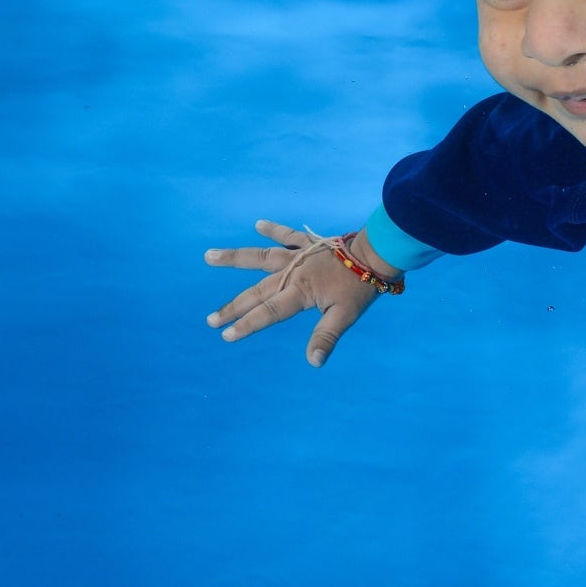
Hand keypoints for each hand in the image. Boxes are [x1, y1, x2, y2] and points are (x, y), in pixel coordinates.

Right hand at [203, 220, 389, 365]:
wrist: (377, 254)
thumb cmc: (361, 287)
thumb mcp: (345, 316)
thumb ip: (326, 337)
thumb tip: (314, 362)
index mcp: (300, 292)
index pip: (268, 312)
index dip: (247, 325)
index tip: (226, 335)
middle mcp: (293, 272)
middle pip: (257, 291)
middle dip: (233, 307)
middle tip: (211, 319)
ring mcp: (299, 255)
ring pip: (261, 257)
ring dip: (235, 258)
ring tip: (209, 256)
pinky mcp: (308, 243)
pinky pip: (288, 235)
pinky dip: (274, 229)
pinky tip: (258, 224)